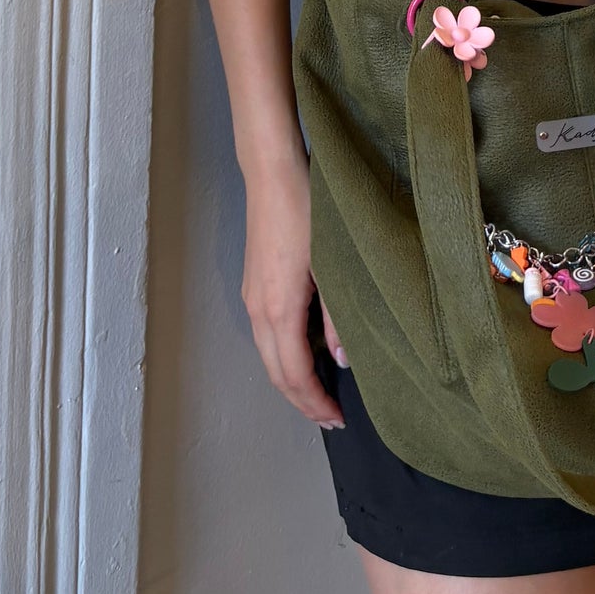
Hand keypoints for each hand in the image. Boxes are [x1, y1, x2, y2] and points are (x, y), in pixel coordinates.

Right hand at [242, 153, 344, 426]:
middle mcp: (258, 310)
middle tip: (330, 418)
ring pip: (268, 355)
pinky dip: (285, 355)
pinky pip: (266, 334)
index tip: (337, 419)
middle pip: (276, 373)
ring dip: (292, 379)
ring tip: (320, 392)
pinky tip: (307, 350)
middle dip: (302, 401)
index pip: (294, 376)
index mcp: (278, 311)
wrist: (272, 174)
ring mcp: (251, 296)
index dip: (315, 403)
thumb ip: (338, 317)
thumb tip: (343, 361)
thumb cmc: (305, 212)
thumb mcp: (331, 265)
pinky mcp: (253, 283)